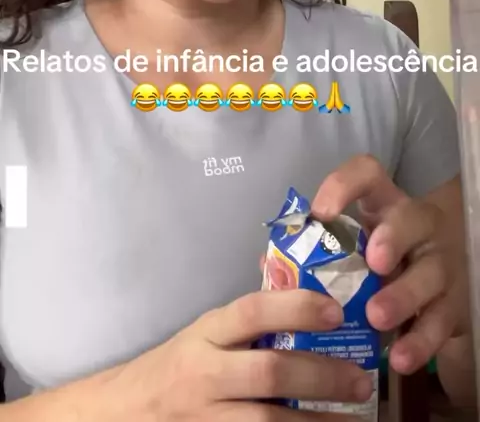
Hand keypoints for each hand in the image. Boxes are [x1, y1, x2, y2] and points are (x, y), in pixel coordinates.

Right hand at [115, 289, 372, 419]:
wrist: (122, 413)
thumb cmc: (175, 367)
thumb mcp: (203, 334)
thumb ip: (246, 320)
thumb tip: (299, 281)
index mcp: (206, 333)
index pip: (252, 311)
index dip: (296, 308)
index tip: (337, 312)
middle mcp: (204, 373)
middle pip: (269, 371)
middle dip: (322, 375)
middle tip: (362, 378)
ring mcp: (205, 418)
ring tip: (358, 421)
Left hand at [311, 154, 456, 374]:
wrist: (434, 284)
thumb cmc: (374, 261)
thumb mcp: (349, 248)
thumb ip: (310, 254)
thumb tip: (269, 264)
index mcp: (382, 203)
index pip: (367, 174)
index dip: (344, 186)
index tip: (323, 213)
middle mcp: (416, 226)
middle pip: (412, 219)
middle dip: (393, 238)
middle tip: (373, 263)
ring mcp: (439, 263)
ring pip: (431, 272)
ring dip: (404, 294)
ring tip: (376, 317)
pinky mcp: (453, 304)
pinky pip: (442, 321)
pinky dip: (421, 341)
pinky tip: (399, 356)